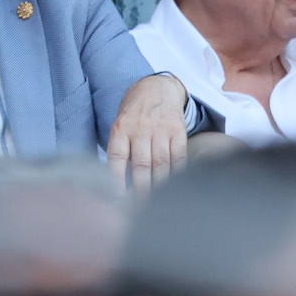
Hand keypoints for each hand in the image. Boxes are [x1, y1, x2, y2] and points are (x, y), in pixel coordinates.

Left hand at [107, 73, 188, 192]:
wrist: (158, 87)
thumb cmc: (134, 112)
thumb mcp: (120, 124)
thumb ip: (120, 148)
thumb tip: (118, 182)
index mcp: (121, 128)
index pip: (117, 157)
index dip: (116, 180)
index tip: (118, 198)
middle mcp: (141, 128)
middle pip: (141, 165)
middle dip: (141, 189)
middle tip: (140, 207)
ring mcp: (161, 129)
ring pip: (161, 164)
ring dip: (159, 186)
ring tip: (156, 201)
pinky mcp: (178, 131)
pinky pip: (178, 157)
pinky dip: (177, 173)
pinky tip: (174, 185)